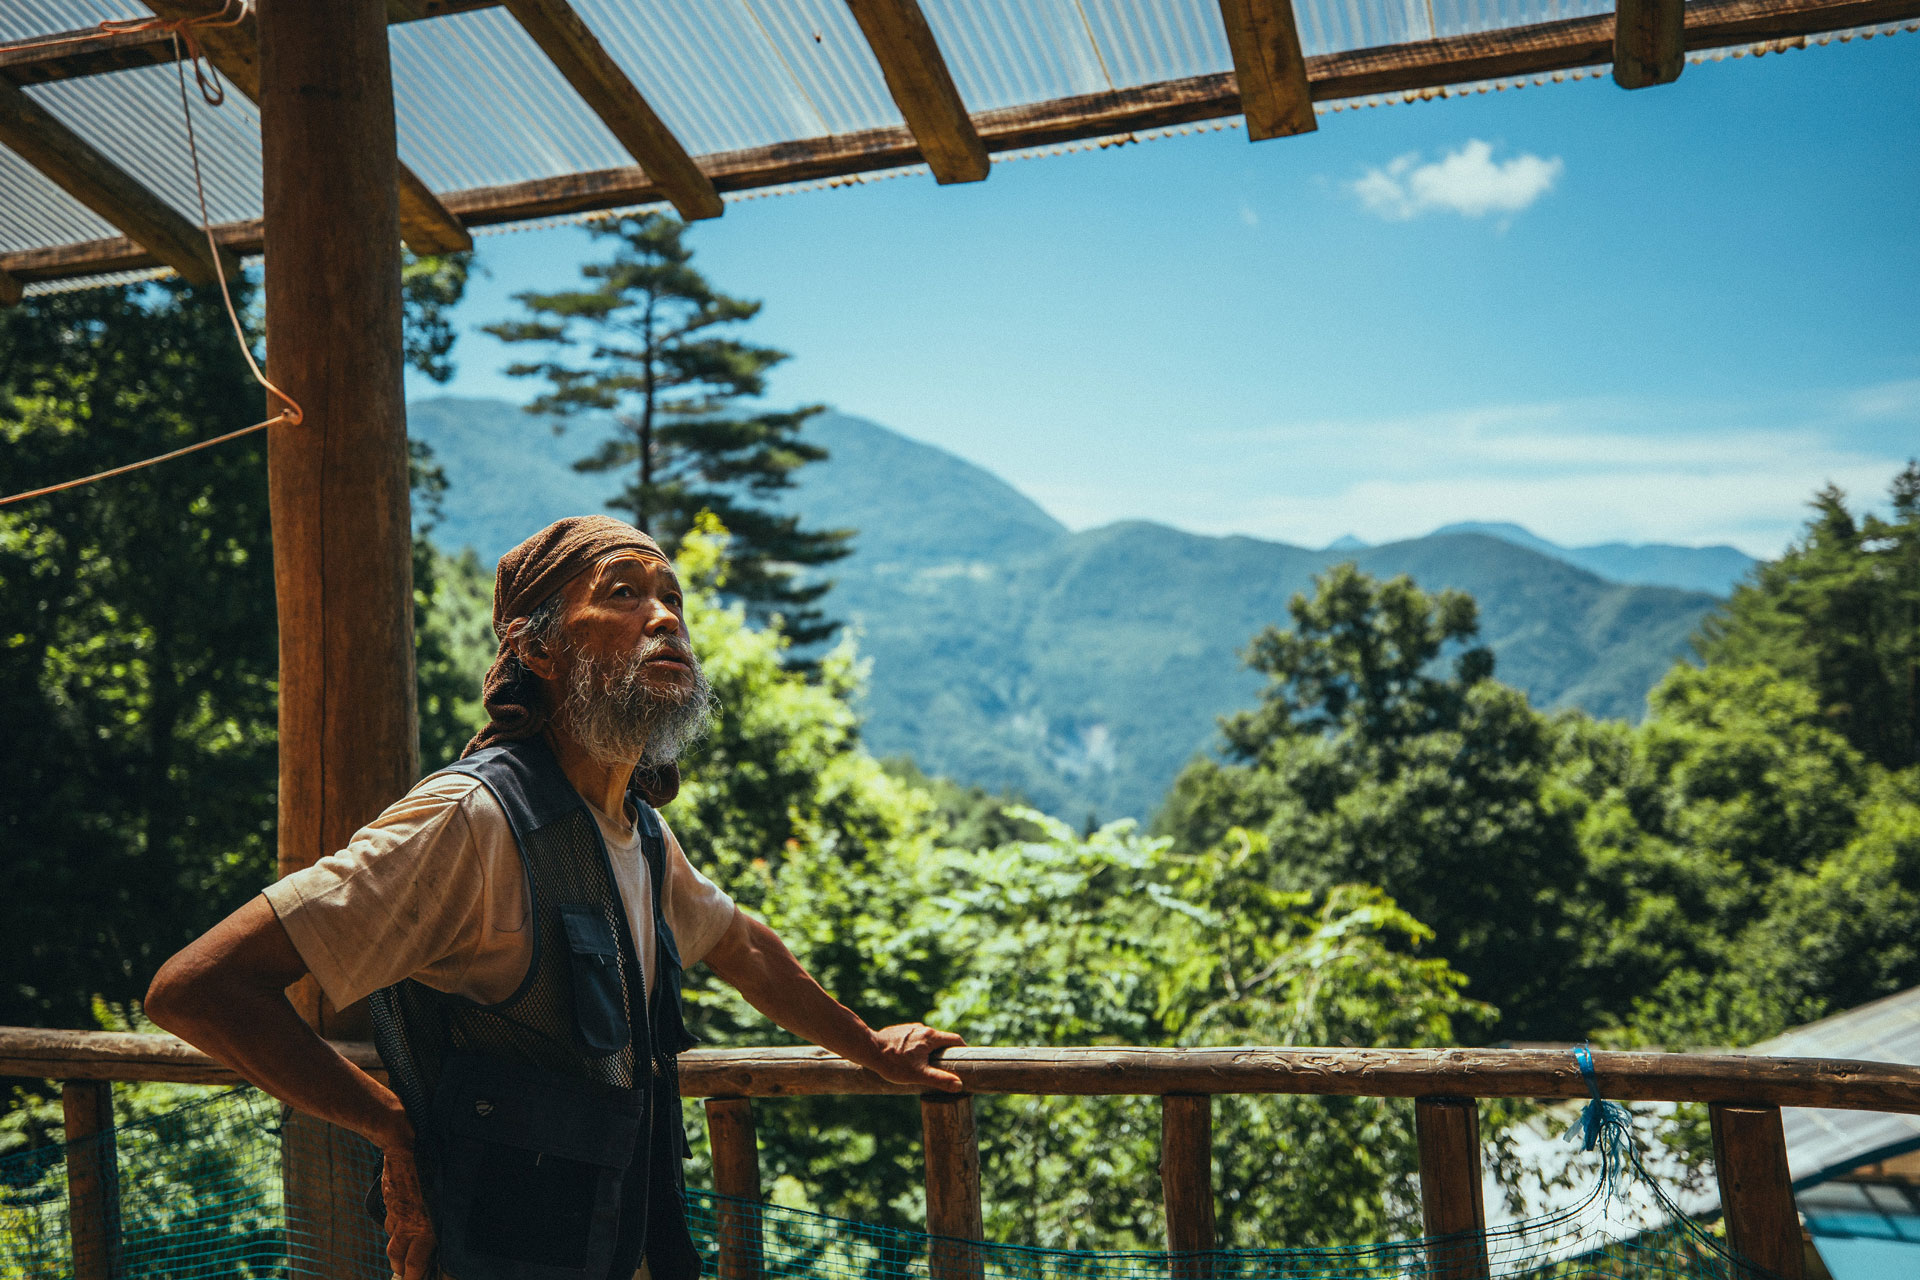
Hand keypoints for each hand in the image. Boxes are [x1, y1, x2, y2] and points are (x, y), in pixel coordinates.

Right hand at [380, 1147, 436, 1279]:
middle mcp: (408, 1224)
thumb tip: (445, 1230)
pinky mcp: (389, 1203)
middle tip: (404, 1273)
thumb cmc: (434, 1167)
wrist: (405, 1147)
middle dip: (400, 1268)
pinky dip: (395, 1227)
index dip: (413, 1277)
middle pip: (397, 1257)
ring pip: (392, 1239)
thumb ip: (444, 1215)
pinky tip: (401, 1224)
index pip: (415, 1263)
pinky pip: (391, 1221)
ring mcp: (396, 1213)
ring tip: (402, 1254)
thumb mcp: (447, 1195)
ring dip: (397, 1249)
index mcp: (425, 1226)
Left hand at [868, 1022, 966, 1091]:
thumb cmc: (893, 1063)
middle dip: (946, 1052)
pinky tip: (910, 1061)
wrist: (868, 1049)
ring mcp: (910, 1029)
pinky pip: (914, 1040)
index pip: (955, 1039)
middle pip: (941, 1039)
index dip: (963, 1049)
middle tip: (947, 1067)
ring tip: (928, 1066)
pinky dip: (918, 1049)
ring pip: (926, 1040)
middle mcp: (922, 1029)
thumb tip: (959, 1085)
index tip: (965, 1060)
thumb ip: (940, 1079)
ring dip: (931, 1051)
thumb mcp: (919, 1074)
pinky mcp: (899, 1032)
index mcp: (930, 1036)